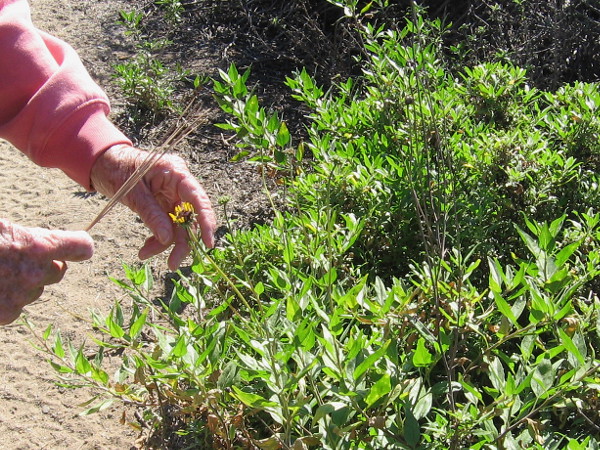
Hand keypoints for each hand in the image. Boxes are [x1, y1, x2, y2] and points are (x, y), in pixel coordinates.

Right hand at [0, 219, 93, 324]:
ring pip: (34, 290)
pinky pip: (15, 307)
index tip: (79, 243)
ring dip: (23, 283)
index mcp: (37, 246)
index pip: (80, 247)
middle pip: (57, 271)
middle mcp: (36, 274)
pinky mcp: (5, 315)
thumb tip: (41, 240)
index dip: (80, 245)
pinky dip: (6, 300)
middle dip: (44, 265)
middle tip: (19, 258)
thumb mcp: (1, 227)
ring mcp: (20, 297)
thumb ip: (28, 235)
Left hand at [90, 144, 216, 269]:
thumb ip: (151, 214)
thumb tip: (167, 239)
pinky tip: (146, 247)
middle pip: (190, 217)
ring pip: (178, 225)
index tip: (208, 243)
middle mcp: (179, 185)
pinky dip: (158, 238)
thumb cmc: (116, 168)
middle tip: (172, 263)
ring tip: (145, 254)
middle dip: (182, 242)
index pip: (198, 199)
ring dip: (165, 244)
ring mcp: (172, 196)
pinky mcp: (164, 205)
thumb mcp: (132, 192)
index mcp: (176, 173)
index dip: (206, 221)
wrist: (102, 162)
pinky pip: (167, 225)